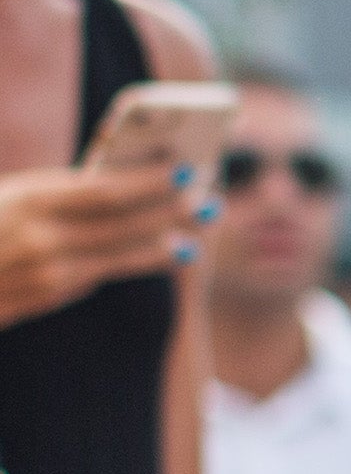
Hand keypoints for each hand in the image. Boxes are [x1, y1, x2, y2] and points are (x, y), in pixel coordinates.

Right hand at [0, 161, 200, 328]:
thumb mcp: (15, 193)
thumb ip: (64, 192)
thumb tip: (129, 184)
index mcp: (32, 200)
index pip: (108, 192)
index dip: (153, 184)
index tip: (188, 172)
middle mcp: (41, 239)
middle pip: (123, 227)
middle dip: (170, 216)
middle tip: (209, 206)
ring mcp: (41, 275)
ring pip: (116, 261)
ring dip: (160, 251)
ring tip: (193, 244)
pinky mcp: (39, 301)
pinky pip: (91, 281)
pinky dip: (124, 269)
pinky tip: (150, 262)